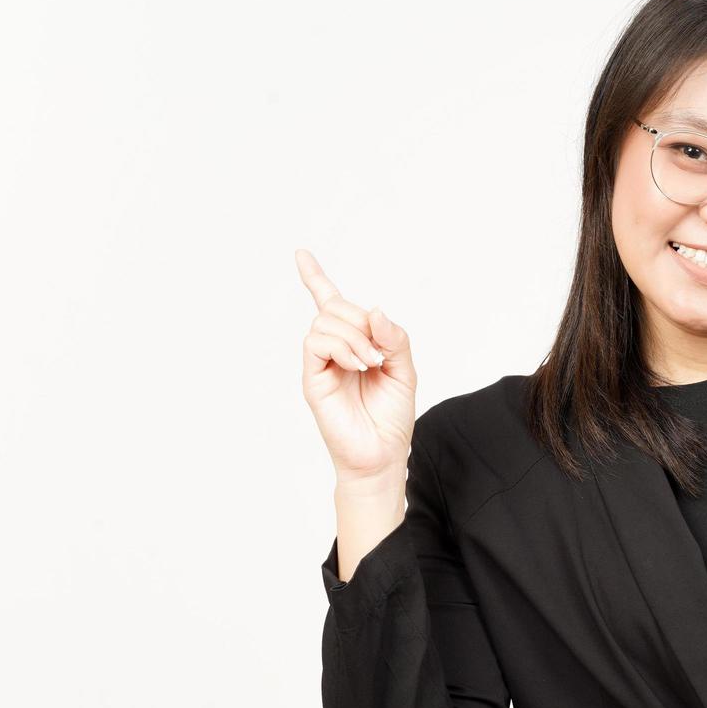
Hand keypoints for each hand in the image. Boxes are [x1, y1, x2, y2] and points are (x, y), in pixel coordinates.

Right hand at [295, 248, 418, 482]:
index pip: (331, 304)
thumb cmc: (392, 416)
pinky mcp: (312, 378)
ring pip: (325, 321)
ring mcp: (320, 363)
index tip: (300, 254)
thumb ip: (394, 338)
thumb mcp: (405, 370)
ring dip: (355, 335)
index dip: (315, 278)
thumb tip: (375, 311)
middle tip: (379, 349)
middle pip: (334, 307)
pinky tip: (358, 365)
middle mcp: (333, 350)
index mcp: (355, 343)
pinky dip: (342, 346)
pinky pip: (316, 342)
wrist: (382, 454)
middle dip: (359, 317)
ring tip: (371, 363)